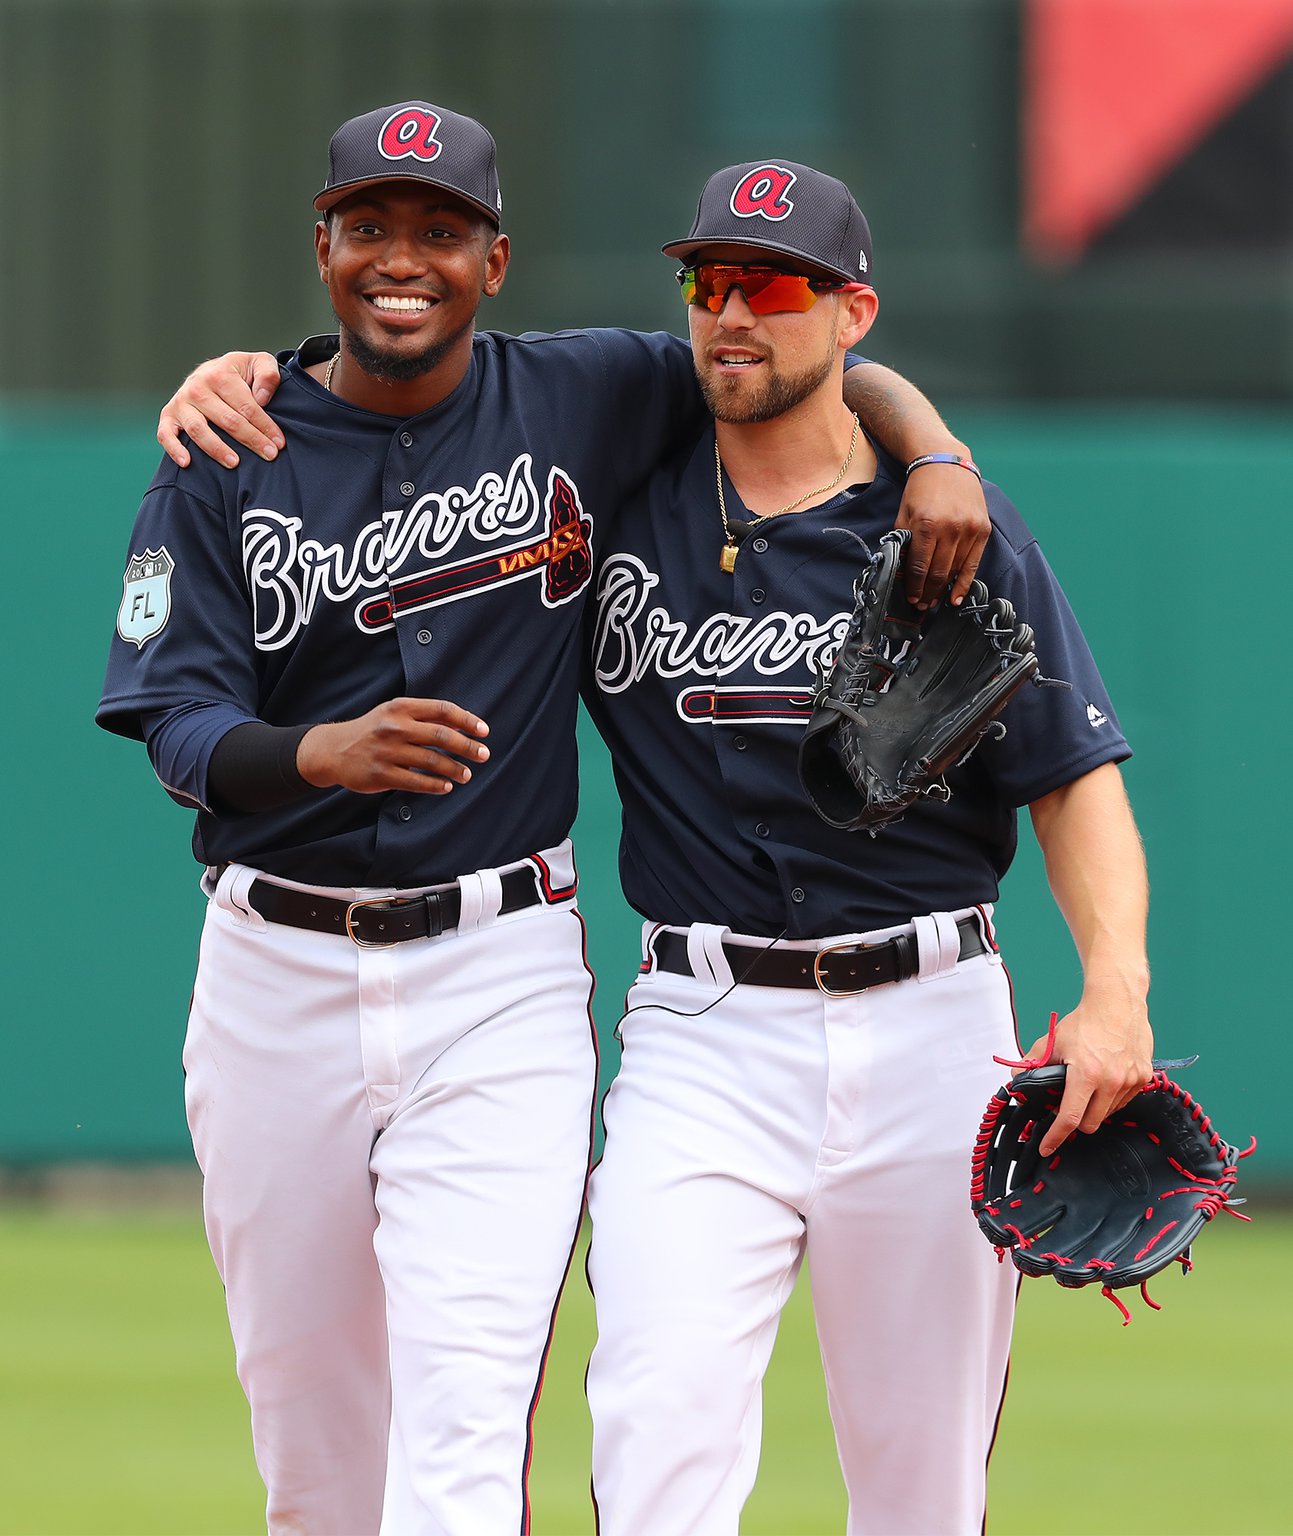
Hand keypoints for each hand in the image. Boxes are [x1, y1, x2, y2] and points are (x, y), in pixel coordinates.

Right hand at [158, 352, 285, 468]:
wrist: (213, 372)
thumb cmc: (240, 374)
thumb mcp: (259, 364)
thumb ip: (268, 374)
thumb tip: (262, 398)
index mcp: (220, 374)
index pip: (246, 407)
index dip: (265, 426)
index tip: (279, 443)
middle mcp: (197, 387)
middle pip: (227, 421)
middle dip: (251, 440)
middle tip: (269, 456)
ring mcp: (181, 402)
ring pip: (199, 430)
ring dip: (217, 449)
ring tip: (235, 463)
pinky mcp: (169, 415)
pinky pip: (166, 434)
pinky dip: (174, 449)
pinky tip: (187, 463)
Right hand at [297, 699, 489, 795]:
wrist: (333, 750)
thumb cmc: (372, 730)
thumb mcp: (394, 714)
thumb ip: (424, 716)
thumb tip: (463, 725)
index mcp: (400, 708)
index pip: (442, 710)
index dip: (467, 720)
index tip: (484, 731)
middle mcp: (394, 727)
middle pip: (441, 736)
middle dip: (468, 746)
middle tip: (484, 755)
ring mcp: (387, 751)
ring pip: (432, 761)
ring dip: (455, 769)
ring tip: (466, 774)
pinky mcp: (381, 774)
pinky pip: (416, 782)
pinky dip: (436, 785)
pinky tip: (447, 786)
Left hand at [895, 463, 990, 608]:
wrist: (947, 463)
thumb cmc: (921, 489)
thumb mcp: (905, 513)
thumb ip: (903, 541)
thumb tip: (902, 571)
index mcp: (927, 524)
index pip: (920, 565)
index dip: (914, 586)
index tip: (911, 598)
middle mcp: (951, 528)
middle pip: (938, 572)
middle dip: (928, 593)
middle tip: (921, 605)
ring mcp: (970, 529)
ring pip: (955, 570)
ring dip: (944, 590)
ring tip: (935, 602)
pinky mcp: (983, 529)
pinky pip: (973, 563)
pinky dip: (964, 583)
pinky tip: (956, 597)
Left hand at [1028, 997, 1153, 1156]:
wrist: (1118, 1002)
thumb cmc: (1086, 1020)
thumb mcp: (1053, 1041)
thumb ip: (1032, 1063)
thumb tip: (1017, 1080)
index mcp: (1086, 1073)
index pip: (1069, 1118)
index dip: (1055, 1137)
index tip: (1047, 1147)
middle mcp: (1112, 1081)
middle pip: (1090, 1123)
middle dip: (1075, 1120)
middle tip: (1067, 1106)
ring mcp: (1131, 1081)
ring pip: (1108, 1114)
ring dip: (1095, 1108)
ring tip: (1088, 1087)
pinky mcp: (1144, 1078)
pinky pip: (1124, 1101)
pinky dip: (1111, 1099)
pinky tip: (1105, 1081)